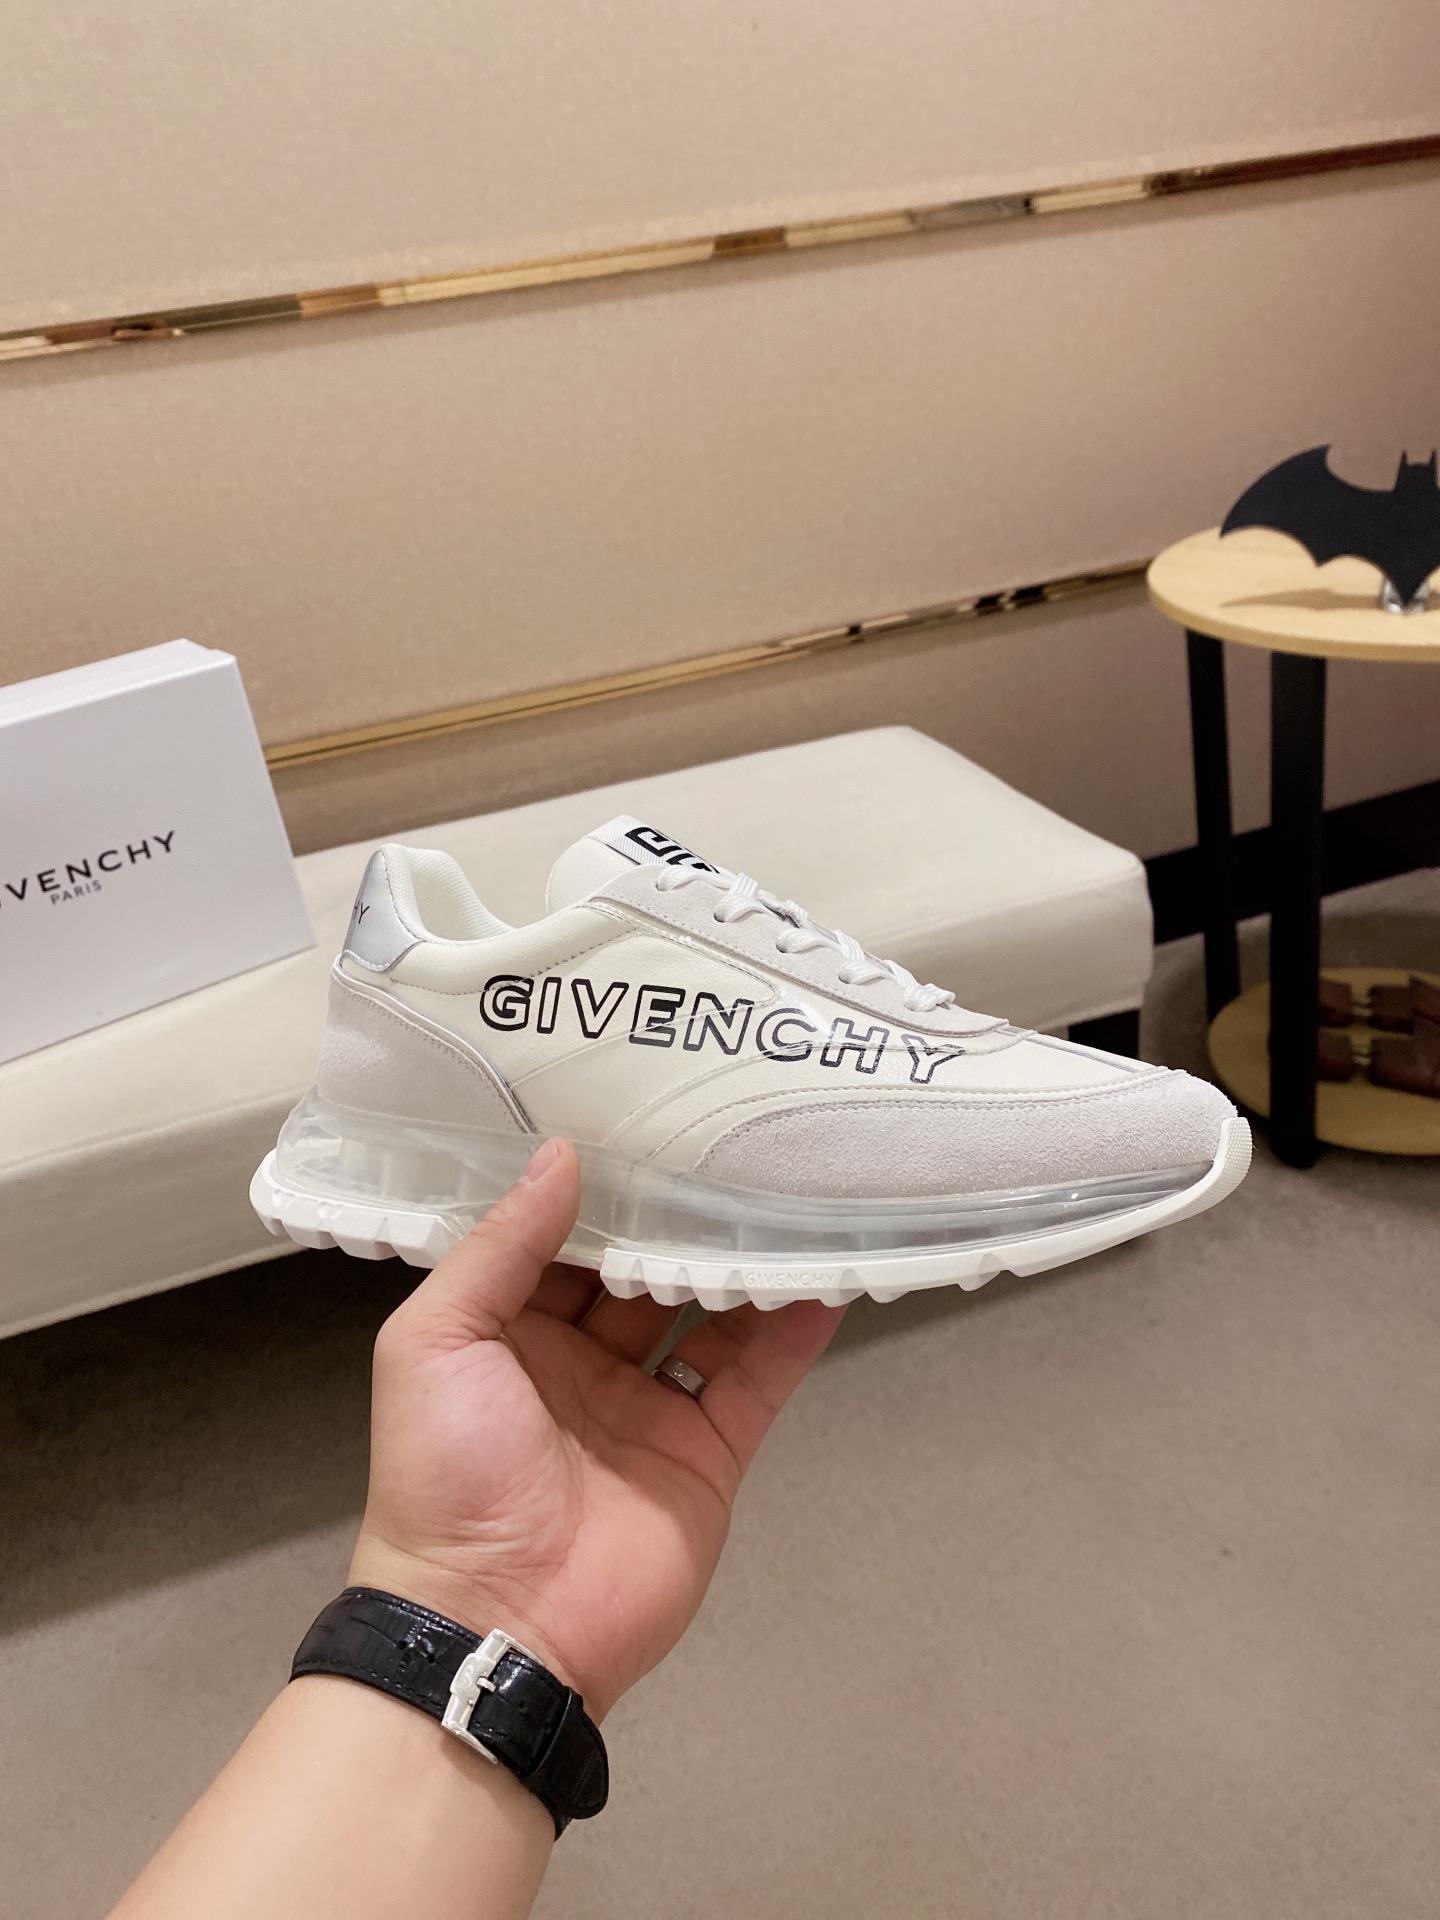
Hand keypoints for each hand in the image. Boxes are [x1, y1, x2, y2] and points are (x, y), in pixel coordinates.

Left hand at [349, 1138, 844, 1718]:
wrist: (496, 1625)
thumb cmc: (444, 1476)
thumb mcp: (435, 1342)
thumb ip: (499, 1248)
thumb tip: (560, 1155)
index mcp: (509, 1332)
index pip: (561, 1239)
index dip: (599, 1185)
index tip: (640, 1118)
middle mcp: (581, 1361)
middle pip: (643, 1270)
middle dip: (680, 1214)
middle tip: (728, 1138)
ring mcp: (648, 1408)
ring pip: (708, 1314)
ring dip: (743, 1261)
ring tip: (788, 1191)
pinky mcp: (706, 1452)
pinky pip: (755, 1379)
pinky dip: (791, 1332)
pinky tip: (823, 1276)